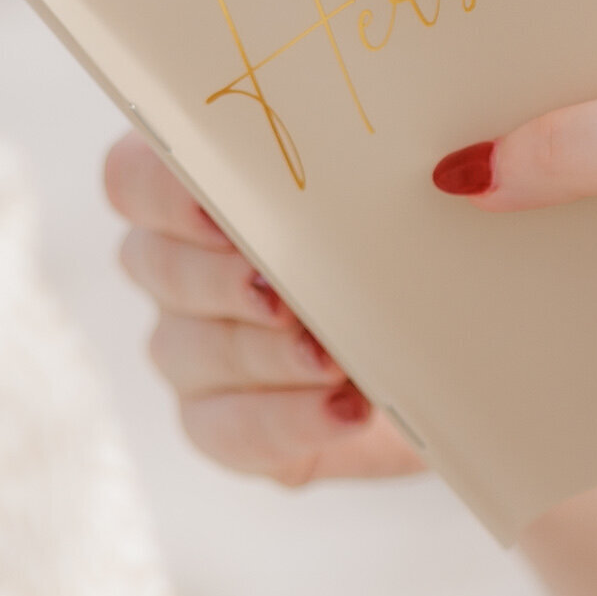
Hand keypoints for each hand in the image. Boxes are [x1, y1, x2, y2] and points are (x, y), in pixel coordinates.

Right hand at [104, 132, 424, 484]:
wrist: (462, 349)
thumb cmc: (418, 246)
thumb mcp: (412, 197)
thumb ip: (398, 167)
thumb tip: (456, 164)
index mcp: (197, 190)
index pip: (134, 177)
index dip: (167, 192)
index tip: (228, 209)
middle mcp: (175, 267)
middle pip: (156, 265)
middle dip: (225, 281)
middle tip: (289, 295)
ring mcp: (192, 349)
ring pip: (188, 350)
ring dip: (264, 354)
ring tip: (337, 359)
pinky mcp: (225, 425)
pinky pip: (224, 431)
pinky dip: (285, 422)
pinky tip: (348, 412)